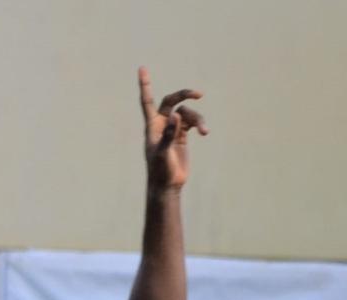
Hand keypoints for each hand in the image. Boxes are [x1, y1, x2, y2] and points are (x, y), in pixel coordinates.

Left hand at [138, 67, 207, 190]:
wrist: (167, 184)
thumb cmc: (159, 170)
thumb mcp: (162, 152)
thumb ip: (169, 133)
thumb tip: (176, 115)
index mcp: (151, 125)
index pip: (147, 100)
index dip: (145, 85)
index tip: (142, 68)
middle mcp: (161, 124)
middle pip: (172, 101)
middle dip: (184, 95)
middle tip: (198, 94)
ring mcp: (172, 128)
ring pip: (187, 113)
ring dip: (198, 120)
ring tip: (204, 131)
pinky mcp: (182, 135)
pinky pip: (192, 122)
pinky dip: (199, 125)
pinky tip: (204, 133)